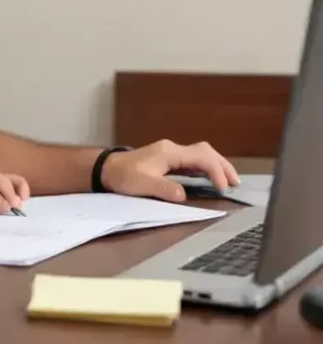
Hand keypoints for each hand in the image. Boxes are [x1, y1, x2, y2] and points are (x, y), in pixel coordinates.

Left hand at [100, 139, 240, 201]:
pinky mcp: (167, 158)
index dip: (216, 172)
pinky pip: (193, 159)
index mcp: (169, 153)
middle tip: (236, 183)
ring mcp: (170, 152)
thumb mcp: (142, 185)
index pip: (201, 157)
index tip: (224, 188)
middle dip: (222, 166)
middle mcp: (172, 149)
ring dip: (216, 165)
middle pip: (205, 152)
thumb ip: (164, 189)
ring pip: (201, 154)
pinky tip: (210, 178)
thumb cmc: (122, 176)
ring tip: (229, 181)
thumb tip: (183, 195)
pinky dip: (206, 167)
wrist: (106, 169)